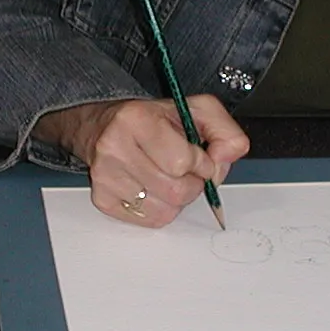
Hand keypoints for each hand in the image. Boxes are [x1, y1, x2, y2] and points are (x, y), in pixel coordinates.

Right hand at [34, 96, 248, 226]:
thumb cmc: (150, 121)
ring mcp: (105, 176)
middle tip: (184, 169)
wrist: (103, 127)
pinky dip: (161, 209)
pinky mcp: (103, 199)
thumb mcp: (194, 110)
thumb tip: (226, 158)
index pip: (182, 161)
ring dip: (178, 199)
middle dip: (192, 184)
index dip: (200, 163)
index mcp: (136, 119)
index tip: (196, 155)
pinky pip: (151, 220)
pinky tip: (153, 188)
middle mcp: (114, 147)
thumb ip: (224, 131)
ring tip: (168, 177)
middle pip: (176, 191)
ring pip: (166, 211)